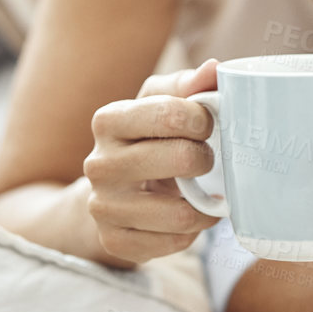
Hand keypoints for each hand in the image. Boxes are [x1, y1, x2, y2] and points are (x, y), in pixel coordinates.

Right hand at [81, 59, 225, 265]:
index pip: (171, 114)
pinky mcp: (115, 241)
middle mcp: (98, 164)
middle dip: (207, 159)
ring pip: (182, 212)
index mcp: (108, 120)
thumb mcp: (160, 103)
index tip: (206, 126)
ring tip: (203, 191)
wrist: (111, 193)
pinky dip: (192, 231)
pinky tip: (186, 214)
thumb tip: (214, 69)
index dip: (203, 120)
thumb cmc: (145, 139)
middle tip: (206, 159)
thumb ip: (189, 85)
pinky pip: (175, 242)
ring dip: (206, 204)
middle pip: (182, 160)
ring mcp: (103, 207)